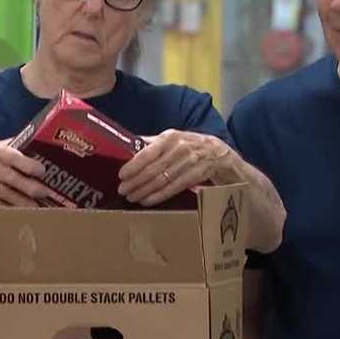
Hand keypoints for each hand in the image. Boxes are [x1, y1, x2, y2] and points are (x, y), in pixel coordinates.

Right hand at [0, 138, 52, 206]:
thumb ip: (0, 146)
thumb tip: (24, 142)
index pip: (10, 153)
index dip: (27, 163)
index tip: (42, 170)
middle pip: (8, 175)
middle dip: (28, 185)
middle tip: (45, 193)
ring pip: (1, 191)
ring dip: (19, 201)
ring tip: (35, 207)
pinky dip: (2, 209)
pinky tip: (14, 214)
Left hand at [117, 129, 232, 206]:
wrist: (218, 152)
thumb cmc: (189, 145)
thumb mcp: (172, 138)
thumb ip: (152, 143)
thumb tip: (130, 145)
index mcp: (169, 137)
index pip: (148, 152)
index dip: (134, 165)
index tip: (122, 175)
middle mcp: (179, 148)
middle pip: (153, 169)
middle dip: (136, 181)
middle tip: (123, 190)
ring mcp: (190, 162)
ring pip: (162, 180)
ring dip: (145, 191)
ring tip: (132, 197)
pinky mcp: (196, 175)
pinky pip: (174, 188)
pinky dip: (159, 196)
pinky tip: (148, 201)